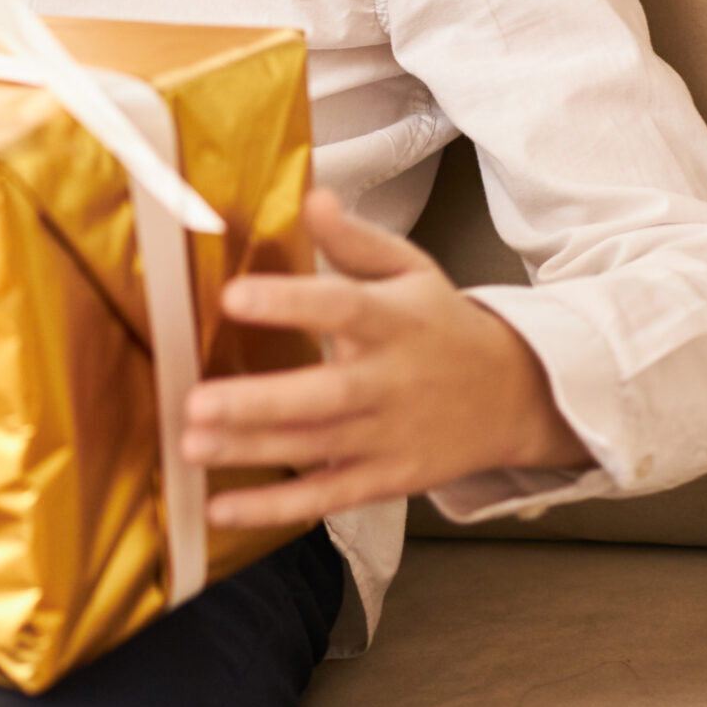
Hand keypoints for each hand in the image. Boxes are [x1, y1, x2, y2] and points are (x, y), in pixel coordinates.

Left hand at [181, 187, 592, 528]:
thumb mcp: (413, 269)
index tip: (233, 296)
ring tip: (191, 446)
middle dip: (258, 403)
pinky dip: (277, 509)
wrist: (515, 396)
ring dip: (252, 451)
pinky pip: (327, 498)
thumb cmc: (443, 324)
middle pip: (324, 396)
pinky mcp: (386, 479)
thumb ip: (357, 240)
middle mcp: (391, 382)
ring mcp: (389, 437)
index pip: (340, 308)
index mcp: (395, 322)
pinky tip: (223, 509)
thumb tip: (312, 196)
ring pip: (316, 448)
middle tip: (195, 402)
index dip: (289, 302)